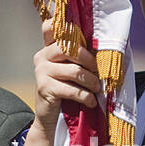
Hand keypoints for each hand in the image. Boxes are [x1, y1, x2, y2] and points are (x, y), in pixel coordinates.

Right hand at [31, 19, 101, 140]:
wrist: (49, 118)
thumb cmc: (65, 91)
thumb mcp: (70, 71)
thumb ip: (77, 57)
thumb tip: (103, 47)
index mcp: (48, 48)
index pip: (50, 27)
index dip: (65, 27)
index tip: (82, 37)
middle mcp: (42, 56)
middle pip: (69, 48)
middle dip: (89, 60)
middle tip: (99, 73)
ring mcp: (41, 72)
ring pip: (74, 70)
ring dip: (91, 81)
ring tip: (97, 89)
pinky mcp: (44, 88)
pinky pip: (72, 89)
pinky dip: (85, 96)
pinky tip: (90, 101)